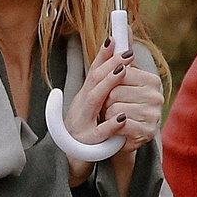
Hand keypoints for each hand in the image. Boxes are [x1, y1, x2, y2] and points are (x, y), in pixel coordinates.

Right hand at [58, 50, 130, 184]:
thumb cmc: (85, 127)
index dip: (104, 54)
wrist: (69, 158)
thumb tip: (115, 57)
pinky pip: (98, 133)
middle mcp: (81, 104)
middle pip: (94, 80)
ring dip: (108, 85)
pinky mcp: (87, 142)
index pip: (95, 70)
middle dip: (110, 64)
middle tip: (127, 51)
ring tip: (123, 71)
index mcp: (85, 95)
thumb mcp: (93, 103)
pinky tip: (121, 118)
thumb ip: (103, 83)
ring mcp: (82, 122)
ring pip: (93, 100)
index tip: (116, 38)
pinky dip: (109, 125)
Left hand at [101, 58, 162, 149]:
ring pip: (115, 108)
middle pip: (115, 91)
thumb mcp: (118, 78)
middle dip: (106, 99)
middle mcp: (157, 97)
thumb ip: (120, 54)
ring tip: (113, 117)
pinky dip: (112, 127)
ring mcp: (154, 115)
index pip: (121, 73)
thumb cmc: (117, 103)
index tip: (112, 88)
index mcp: (152, 80)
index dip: (109, 81)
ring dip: (107, 114)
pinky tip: (117, 128)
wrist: (117, 135)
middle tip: (110, 105)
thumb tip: (124, 26)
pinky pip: (119, 125)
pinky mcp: (148, 132)